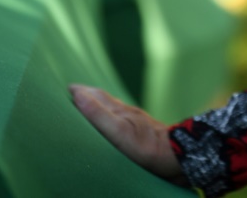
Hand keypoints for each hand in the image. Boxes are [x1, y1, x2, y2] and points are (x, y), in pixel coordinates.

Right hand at [69, 84, 186, 185]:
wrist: (180, 156)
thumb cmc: (148, 147)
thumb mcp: (119, 131)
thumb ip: (99, 113)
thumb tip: (77, 93)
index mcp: (120, 110)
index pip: (96, 95)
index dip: (80, 91)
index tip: (66, 88)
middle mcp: (128, 113)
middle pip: (104, 100)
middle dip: (88, 96)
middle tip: (73, 94)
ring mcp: (136, 123)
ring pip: (114, 110)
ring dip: (100, 107)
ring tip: (89, 108)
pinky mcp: (143, 134)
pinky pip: (122, 123)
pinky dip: (112, 121)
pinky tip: (113, 128)